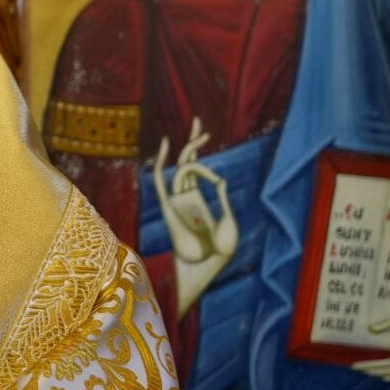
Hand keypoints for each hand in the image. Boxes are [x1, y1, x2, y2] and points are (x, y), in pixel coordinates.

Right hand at [151, 119, 237, 315]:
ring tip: (201, 131)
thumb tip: (218, 179)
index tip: (211, 155)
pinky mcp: (170, 206)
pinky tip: (167, 143)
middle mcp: (186, 197)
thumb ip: (222, 200)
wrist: (207, 266)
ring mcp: (178, 200)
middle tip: (200, 123)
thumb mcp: (229, 221)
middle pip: (186, 161)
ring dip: (190, 148)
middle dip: (192, 141)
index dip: (201, 156)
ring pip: (181, 167)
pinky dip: (161, 162)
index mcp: (199, 199)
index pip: (195, 169)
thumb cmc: (220, 250)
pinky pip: (162, 180)